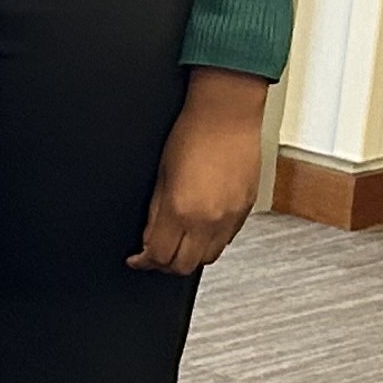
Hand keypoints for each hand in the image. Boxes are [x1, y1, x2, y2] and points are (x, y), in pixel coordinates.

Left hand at [131, 67, 266, 274]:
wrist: (226, 116)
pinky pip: (227, 239)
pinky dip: (211, 241)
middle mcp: (209, 219)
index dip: (144, 262)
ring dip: (190, 255)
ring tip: (177, 241)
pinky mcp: (246, 209)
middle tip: (153, 254)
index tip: (137, 259)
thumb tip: (149, 238)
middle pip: (185, 265)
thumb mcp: (159, 176)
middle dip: (165, 264)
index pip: (160, 256)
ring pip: (209, 257)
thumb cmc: (191, 135)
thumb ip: (155, 213)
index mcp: (180, 210)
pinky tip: (199, 228)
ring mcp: (231, 216)